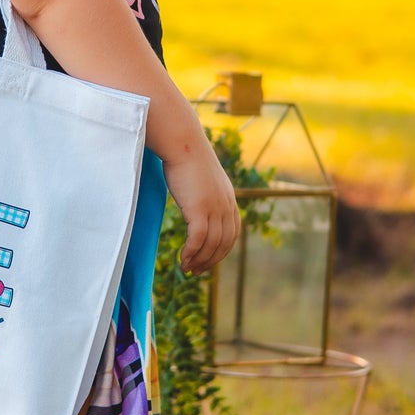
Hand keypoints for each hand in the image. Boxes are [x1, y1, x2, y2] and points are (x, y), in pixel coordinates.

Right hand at [165, 139, 240, 273]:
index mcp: (229, 199)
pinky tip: (182, 259)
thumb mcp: (203, 178)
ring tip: (187, 268)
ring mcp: (214, 208)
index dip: (221, 251)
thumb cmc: (187, 157)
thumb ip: (205, 192)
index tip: (208, 260)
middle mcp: (226, 206)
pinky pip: (198, 239)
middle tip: (196, 270)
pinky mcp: (199, 209)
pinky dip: (191, 252)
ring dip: (199, 260)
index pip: (232, 234)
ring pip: (211, 244)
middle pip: (223, 243)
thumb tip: (196, 199)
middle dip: (211, 260)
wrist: (183, 143)